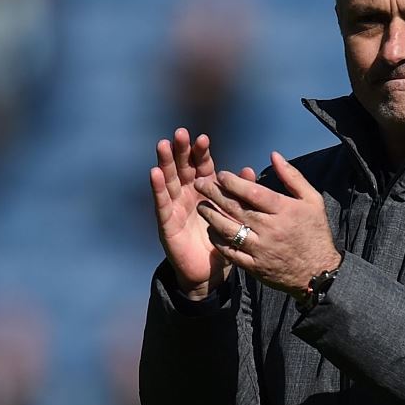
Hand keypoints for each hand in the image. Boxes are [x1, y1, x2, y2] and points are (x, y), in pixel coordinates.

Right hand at [149, 128, 256, 298]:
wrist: (210, 271)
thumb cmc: (223, 240)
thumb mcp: (233, 215)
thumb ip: (240, 193)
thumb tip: (249, 169)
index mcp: (205, 191)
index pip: (202, 167)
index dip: (201, 153)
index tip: (203, 138)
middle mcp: (188, 195)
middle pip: (183, 168)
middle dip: (181, 150)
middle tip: (180, 132)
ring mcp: (175, 208)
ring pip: (169, 181)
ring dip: (166, 163)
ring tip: (163, 145)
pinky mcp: (166, 223)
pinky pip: (162, 203)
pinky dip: (158, 188)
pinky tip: (154, 173)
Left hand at [194, 151, 340, 297]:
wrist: (319, 273)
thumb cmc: (315, 232)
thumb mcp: (312, 200)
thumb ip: (292, 176)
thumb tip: (274, 155)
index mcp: (284, 211)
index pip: (252, 192)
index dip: (233, 182)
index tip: (220, 175)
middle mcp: (270, 229)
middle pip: (236, 209)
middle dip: (214, 194)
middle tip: (199, 184)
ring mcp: (261, 249)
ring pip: (229, 230)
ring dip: (211, 217)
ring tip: (201, 207)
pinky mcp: (255, 266)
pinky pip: (230, 252)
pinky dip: (218, 241)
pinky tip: (212, 231)